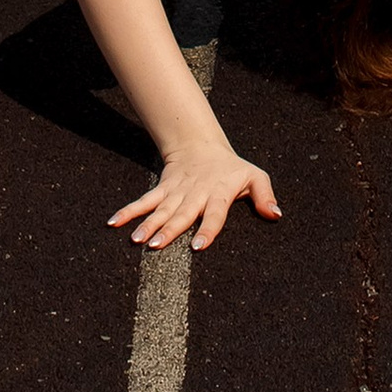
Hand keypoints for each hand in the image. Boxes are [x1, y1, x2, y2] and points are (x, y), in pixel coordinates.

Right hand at [109, 139, 281, 253]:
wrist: (201, 145)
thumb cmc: (231, 169)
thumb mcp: (254, 176)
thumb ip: (265, 195)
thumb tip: (276, 215)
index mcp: (218, 192)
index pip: (214, 213)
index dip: (207, 229)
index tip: (198, 246)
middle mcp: (195, 193)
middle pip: (182, 214)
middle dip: (169, 230)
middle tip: (155, 246)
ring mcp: (176, 191)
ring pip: (160, 209)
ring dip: (147, 224)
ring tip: (136, 240)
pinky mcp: (162, 189)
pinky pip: (144, 201)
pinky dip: (129, 211)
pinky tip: (114, 223)